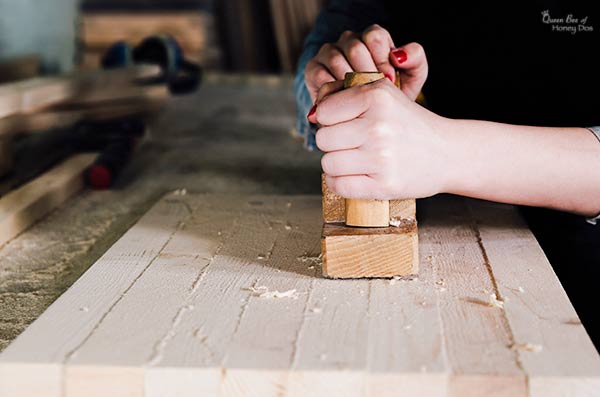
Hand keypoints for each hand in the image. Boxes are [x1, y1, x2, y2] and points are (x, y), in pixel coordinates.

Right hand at [304, 24, 427, 101]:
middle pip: (354, 47)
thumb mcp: (409, 80)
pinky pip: (320, 75)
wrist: (364, 118)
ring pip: (335, 59)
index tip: (388, 80)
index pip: (374, 36)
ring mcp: (329, 53)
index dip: (381, 59)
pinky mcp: (313, 69)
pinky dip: (332, 91)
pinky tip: (342, 104)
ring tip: (358, 101)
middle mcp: (349, 42)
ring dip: (348, 82)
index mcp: (372, 39)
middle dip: (366, 73)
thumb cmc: (389, 97)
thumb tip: (398, 54)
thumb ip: (415, 61)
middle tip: (372, 93)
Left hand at [308, 79, 451, 199]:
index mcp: (377, 97)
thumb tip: (311, 114)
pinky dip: (341, 182)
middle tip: (354, 143)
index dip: (331, 119)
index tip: (347, 123)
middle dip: (334, 142)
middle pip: (323, 139)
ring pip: (328, 163)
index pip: (323, 112)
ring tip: (357, 159)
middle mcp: (378, 126)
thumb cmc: (407, 123)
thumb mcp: (381, 94)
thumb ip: (342, 93)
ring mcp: (381, 158)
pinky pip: (339, 185)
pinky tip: (355, 175)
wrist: (447, 153)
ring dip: (337, 164)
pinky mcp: (384, 185)